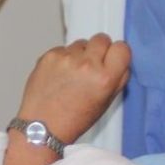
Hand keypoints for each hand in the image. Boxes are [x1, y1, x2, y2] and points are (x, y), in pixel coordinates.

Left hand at [17, 33, 131, 145]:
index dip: (118, 53)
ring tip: (73, 74)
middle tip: (93, 65)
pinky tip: (60, 75)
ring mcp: (66, 58)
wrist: (43, 125)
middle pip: (102, 39)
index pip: (122, 48)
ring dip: (80, 54)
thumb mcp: (105, 103)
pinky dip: (63, 58)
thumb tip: (120, 60)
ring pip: (81, 43)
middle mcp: (86, 65)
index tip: (113, 58)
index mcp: (105, 78)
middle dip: (99, 50)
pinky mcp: (50, 55)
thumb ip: (117, 79)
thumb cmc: (73, 120)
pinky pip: (63, 48)